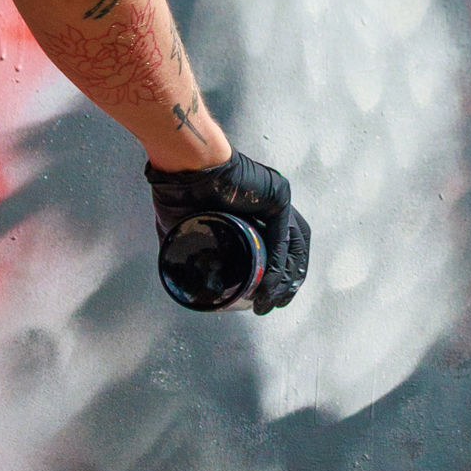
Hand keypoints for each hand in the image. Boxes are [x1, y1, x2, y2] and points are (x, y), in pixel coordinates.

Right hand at [144, 150, 311, 313]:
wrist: (182, 167)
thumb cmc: (177, 192)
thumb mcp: (183, 230)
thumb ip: (186, 250)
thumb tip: (181, 282)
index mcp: (252, 210)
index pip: (276, 247)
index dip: (274, 276)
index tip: (265, 299)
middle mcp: (269, 204)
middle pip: (291, 249)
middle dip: (287, 281)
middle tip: (274, 304)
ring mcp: (276, 198)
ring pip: (293, 246)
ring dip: (285, 279)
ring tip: (273, 301)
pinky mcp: (278, 194)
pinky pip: (283, 238)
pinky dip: (278, 266)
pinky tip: (269, 286)